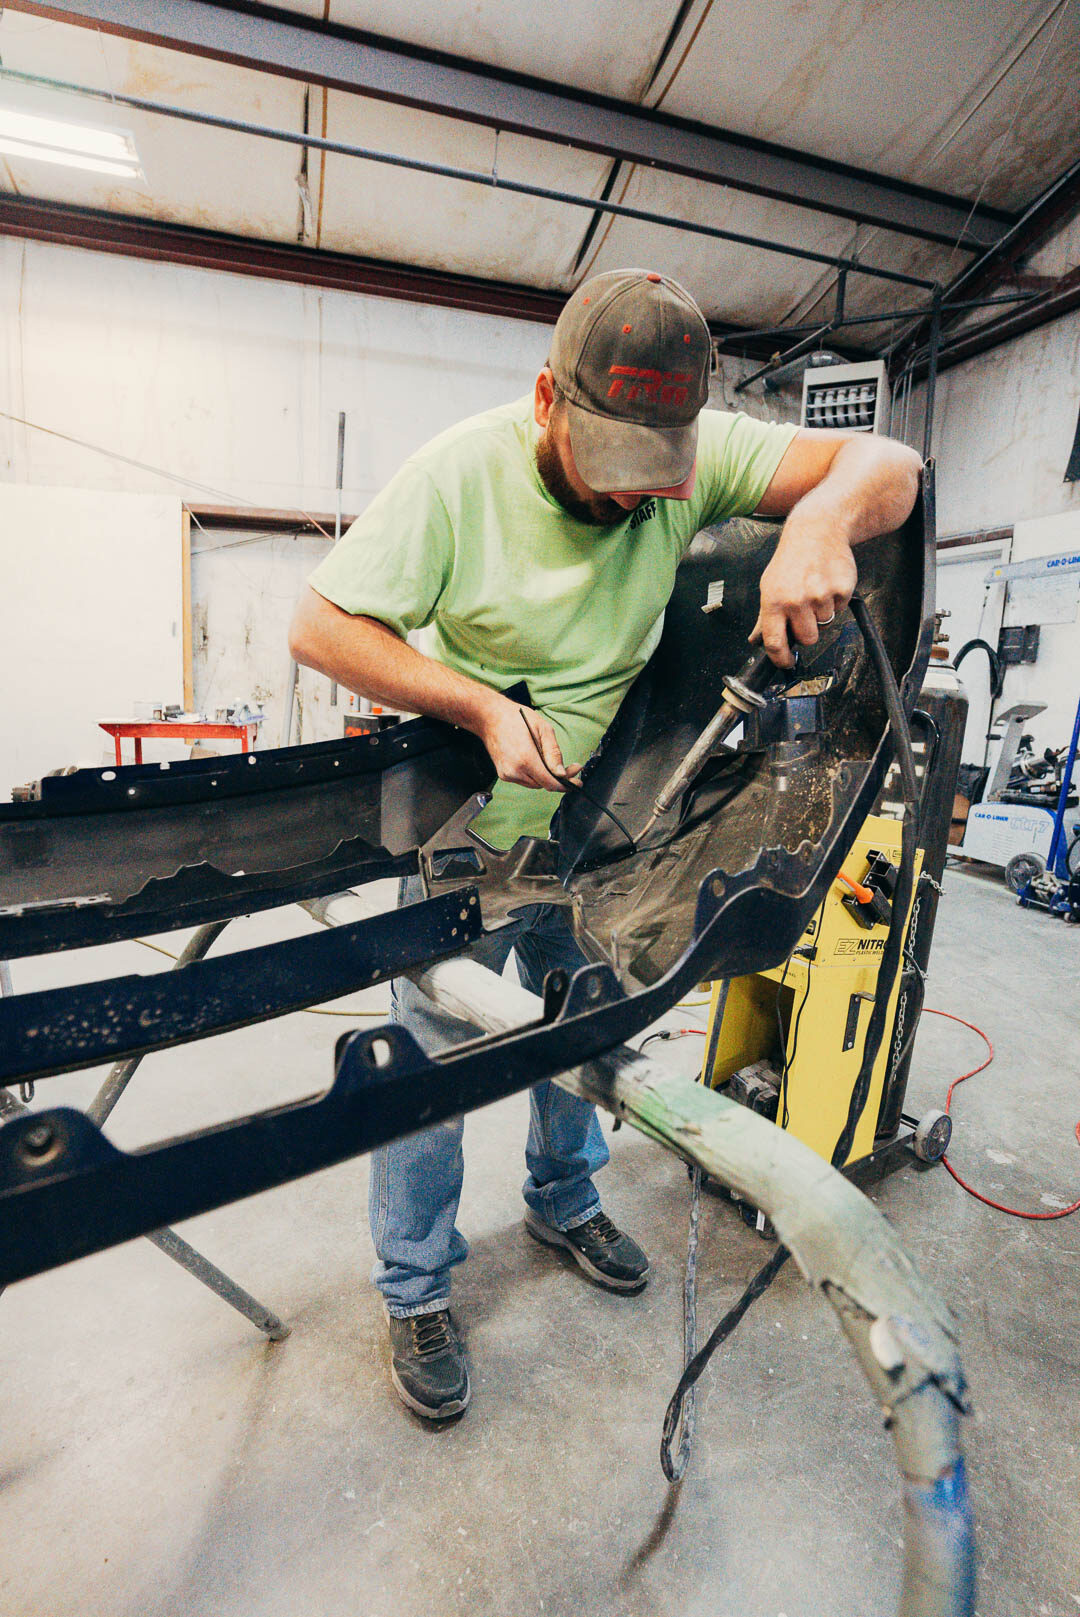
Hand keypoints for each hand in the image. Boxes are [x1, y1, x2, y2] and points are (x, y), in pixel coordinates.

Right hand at [477, 696, 581, 790]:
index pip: (550, 783)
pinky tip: (534, 760)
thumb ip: (554, 753)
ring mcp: (507, 774)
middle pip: (543, 784)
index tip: (577, 781)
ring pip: (534, 783)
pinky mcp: (503, 774)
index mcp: (526, 760)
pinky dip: (533, 774)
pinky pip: (524, 780)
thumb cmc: (516, 718)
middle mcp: (514, 771)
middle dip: (557, 778)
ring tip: (548, 759)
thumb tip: (561, 773)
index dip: (565, 784)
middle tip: (569, 767)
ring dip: (544, 776)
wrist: (490, 717)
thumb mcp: (543, 729)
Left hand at [750, 527, 857, 668]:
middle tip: (804, 612)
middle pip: (807, 639)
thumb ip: (764, 617)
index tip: (786, 663)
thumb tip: (756, 640)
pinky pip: (840, 610)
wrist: (817, 530)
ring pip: (825, 625)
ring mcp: (820, 595)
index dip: (781, 659)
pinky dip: (835, 601)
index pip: (775, 642)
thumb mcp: (769, 585)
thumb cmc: (791, 559)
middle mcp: (796, 600)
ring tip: (815, 590)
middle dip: (807, 631)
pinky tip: (827, 583)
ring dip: (821, 614)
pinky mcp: (842, 589)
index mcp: (774, 601)